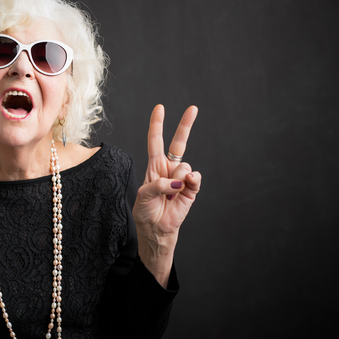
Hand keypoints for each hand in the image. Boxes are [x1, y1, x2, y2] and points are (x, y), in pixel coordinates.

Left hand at [132, 105, 201, 284]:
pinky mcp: (191, 189)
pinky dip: (190, 182)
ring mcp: (181, 178)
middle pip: (179, 143)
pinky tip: (184, 188)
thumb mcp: (143, 196)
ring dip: (176, 180)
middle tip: (193, 108)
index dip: (157, 125)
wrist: (156, 230)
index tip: (160, 108)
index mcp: (154, 166)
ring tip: (170, 194)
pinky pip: (195, 179)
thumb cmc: (145, 212)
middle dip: (186, 125)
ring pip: (184, 167)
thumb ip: (158, 185)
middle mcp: (169, 169)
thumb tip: (179, 180)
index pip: (156, 141)